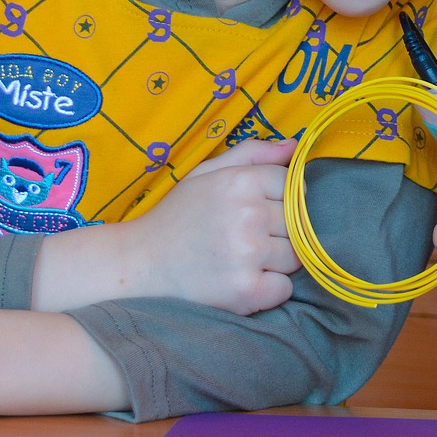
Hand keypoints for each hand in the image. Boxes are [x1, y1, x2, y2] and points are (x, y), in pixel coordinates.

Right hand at [106, 138, 300, 314]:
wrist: (139, 265)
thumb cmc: (178, 216)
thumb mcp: (207, 172)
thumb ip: (253, 154)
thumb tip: (296, 146)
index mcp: (240, 181)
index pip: (293, 186)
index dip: (279, 200)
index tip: (258, 210)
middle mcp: (247, 215)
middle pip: (298, 223)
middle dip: (278, 231)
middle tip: (245, 238)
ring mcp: (247, 254)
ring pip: (296, 256)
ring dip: (275, 261)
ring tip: (241, 259)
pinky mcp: (246, 291)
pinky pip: (285, 288)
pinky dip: (269, 290)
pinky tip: (242, 281)